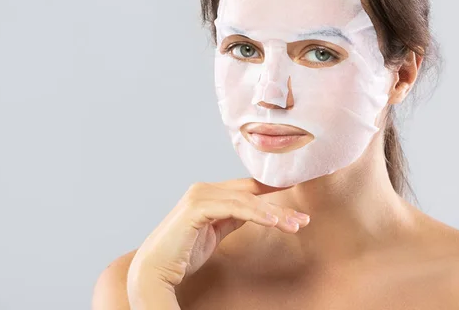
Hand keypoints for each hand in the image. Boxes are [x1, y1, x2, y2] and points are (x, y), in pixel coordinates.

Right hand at [127, 178, 309, 294]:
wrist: (155, 269)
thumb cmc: (184, 253)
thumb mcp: (217, 231)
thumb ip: (233, 217)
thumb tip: (259, 211)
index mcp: (210, 193)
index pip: (248, 189)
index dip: (273, 192)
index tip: (297, 200)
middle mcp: (205, 189)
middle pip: (251, 194)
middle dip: (279, 206)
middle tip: (304, 220)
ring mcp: (200, 195)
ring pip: (246, 200)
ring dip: (273, 214)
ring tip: (295, 225)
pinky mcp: (197, 207)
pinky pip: (234, 208)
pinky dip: (256, 214)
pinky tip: (274, 222)